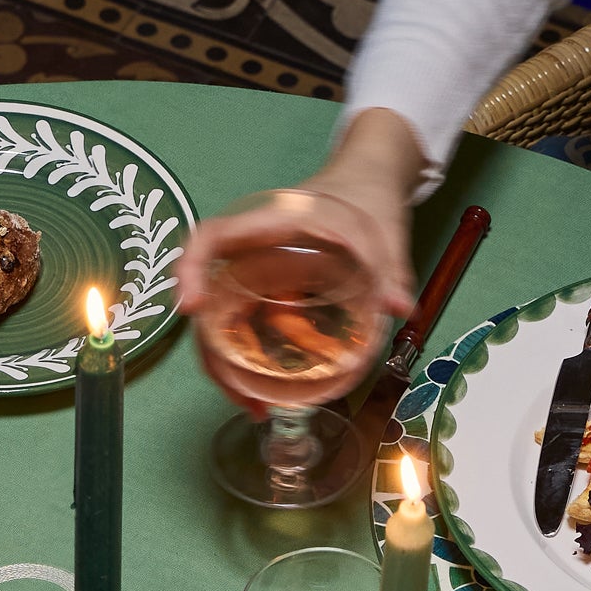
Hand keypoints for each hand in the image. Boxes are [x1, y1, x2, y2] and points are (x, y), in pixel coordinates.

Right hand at [176, 108, 420, 413]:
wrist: (369, 183)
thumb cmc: (367, 196)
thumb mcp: (384, 230)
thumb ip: (391, 268)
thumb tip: (398, 308)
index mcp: (271, 223)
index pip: (212, 237)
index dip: (192, 268)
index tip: (191, 307)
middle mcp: (253, 251)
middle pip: (210, 298)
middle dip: (213, 351)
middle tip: (241, 396)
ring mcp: (257, 275)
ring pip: (222, 322)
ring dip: (228, 368)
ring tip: (256, 407)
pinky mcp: (267, 294)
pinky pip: (245, 328)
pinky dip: (249, 363)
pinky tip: (267, 392)